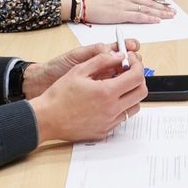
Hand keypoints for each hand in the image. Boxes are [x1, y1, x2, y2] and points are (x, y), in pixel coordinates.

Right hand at [26, 47, 147, 142]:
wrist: (46, 119)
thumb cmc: (59, 95)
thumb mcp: (79, 70)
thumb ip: (102, 60)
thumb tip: (119, 55)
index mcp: (107, 92)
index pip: (137, 76)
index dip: (136, 65)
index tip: (129, 61)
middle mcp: (112, 109)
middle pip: (141, 92)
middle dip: (138, 79)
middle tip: (127, 73)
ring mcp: (109, 122)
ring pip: (135, 107)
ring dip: (131, 94)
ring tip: (117, 87)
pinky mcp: (104, 131)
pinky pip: (122, 118)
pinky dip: (121, 107)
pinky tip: (107, 101)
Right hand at [81, 0, 175, 24]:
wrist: (85, 5)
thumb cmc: (97, 1)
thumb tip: (137, 4)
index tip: (166, 3)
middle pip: (150, 1)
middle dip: (163, 7)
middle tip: (172, 11)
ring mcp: (125, 4)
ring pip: (147, 9)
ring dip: (160, 13)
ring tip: (169, 16)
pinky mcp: (121, 14)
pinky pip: (139, 16)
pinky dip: (149, 18)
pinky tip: (156, 20)